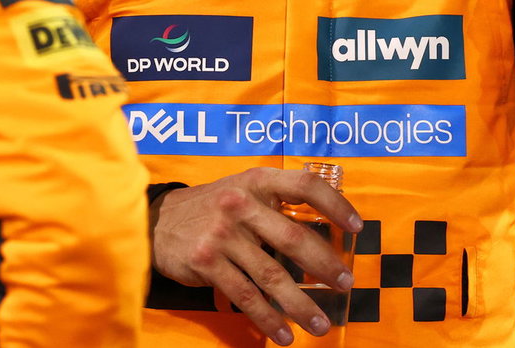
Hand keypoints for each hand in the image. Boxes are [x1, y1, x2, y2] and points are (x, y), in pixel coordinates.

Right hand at [152, 168, 360, 345]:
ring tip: (321, 324)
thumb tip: (325, 231)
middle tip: (345, 283)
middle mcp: (239, 204)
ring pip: (272, 276)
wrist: (157, 221)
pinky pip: (246, 297)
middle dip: (324, 264)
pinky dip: (268, 320)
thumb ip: (275, 203)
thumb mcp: (241, 190)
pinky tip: (284, 335)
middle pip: (292, 237)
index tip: (357, 226)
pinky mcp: (206, 262)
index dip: (334, 204)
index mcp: (255, 181)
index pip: (303, 185)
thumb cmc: (211, 208)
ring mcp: (222, 234)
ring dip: (301, 305)